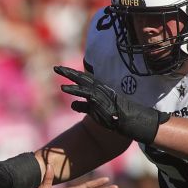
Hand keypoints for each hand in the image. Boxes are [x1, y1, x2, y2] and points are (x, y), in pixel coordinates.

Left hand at [54, 66, 168, 143]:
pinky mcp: (99, 101)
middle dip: (68, 72)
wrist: (131, 120)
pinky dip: (75, 90)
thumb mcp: (95, 110)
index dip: (74, 74)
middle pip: (82, 78)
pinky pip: (85, 94)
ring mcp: (99, 95)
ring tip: (58, 72)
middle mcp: (99, 89)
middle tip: (56, 67)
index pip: (85, 79)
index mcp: (99, 89)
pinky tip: (64, 88)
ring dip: (70, 77)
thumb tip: (72, 105)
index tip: (62, 70)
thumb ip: (83, 106)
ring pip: (82, 83)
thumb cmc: (114, 115)